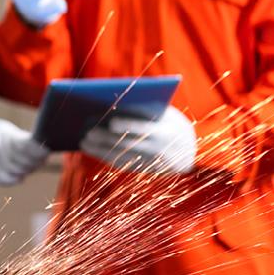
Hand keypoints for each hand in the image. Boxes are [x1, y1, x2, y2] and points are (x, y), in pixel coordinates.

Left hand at [80, 106, 196, 173]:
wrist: (189, 153)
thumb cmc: (173, 125)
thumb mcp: (168, 115)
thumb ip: (147, 110)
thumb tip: (117, 104)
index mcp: (166, 134)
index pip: (146, 130)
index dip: (130, 126)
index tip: (112, 123)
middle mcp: (158, 151)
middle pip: (128, 145)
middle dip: (107, 139)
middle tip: (88, 132)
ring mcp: (150, 163)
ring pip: (122, 157)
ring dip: (101, 150)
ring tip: (84, 142)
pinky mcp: (142, 170)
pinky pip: (121, 164)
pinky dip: (105, 157)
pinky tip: (92, 150)